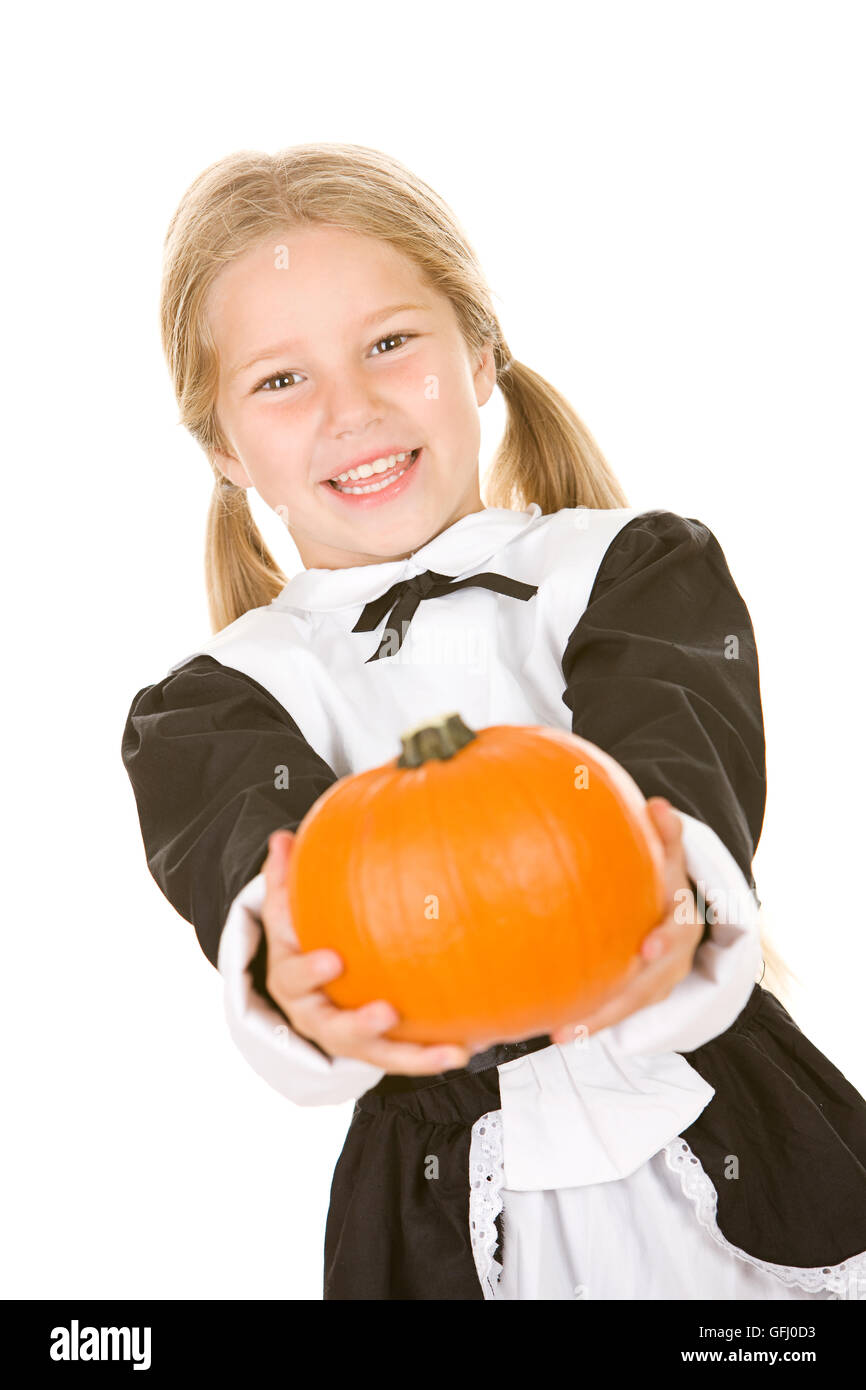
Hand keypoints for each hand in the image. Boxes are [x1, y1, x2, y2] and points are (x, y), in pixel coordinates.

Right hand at [260, 830, 470, 1075]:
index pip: (295, 976)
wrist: (303, 988)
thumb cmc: (299, 937)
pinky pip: (402, 1057)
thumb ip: (283, 877)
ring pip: (374, 1054)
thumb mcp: (285, 909)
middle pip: (332, 1028)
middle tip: (386, 1013)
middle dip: (358, 1024)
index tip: (333, 959)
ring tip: (448, 1053)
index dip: (310, 971)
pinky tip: (467, 1048)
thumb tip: (281, 837)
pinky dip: (432, 1056)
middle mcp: (314, 1015)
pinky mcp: (373, 1049)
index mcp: (289, 979)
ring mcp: (344, 1037)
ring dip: (411, 1056)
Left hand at [548, 797, 701, 1044]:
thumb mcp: (667, 854)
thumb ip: (665, 833)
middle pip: (651, 984)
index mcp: (682, 919)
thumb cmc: (660, 876)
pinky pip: (616, 1012)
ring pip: (631, 1006)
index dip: (665, 941)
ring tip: (561, 1033)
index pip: (677, 930)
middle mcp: (675, 956)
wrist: (670, 905)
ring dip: (597, 1022)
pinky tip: (556, 1031)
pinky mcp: (639, 995)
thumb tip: (657, 805)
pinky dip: (590, 1023)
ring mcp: (659, 980)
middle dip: (619, 1001)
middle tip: (586, 1016)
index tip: (647, 950)